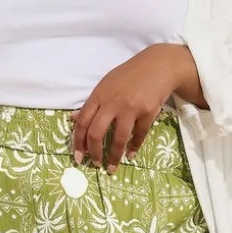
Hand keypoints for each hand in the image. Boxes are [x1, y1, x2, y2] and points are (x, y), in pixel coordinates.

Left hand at [70, 43, 198, 171]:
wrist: (157, 65)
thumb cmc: (129, 75)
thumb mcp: (106, 85)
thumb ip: (91, 103)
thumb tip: (73, 119)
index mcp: (99, 95)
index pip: (82, 122)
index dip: (78, 142)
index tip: (78, 156)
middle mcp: (112, 103)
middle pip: (96, 133)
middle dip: (94, 153)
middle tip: (94, 164)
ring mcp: (130, 108)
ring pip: (119, 138)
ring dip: (114, 156)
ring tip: (111, 167)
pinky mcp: (148, 112)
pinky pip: (139, 135)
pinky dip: (134, 148)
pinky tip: (130, 155)